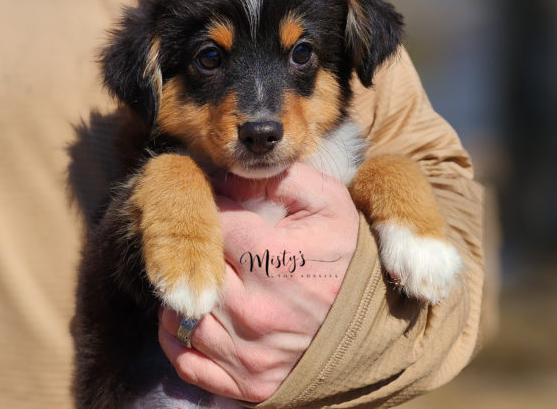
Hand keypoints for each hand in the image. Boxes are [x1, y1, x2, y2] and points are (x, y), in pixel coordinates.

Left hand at [158, 163, 358, 401]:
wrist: (377, 322)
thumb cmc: (349, 257)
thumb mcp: (329, 203)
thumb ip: (282, 178)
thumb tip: (233, 174)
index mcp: (272, 260)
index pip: (213, 224)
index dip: (215, 211)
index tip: (224, 211)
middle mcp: (254, 310)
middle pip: (193, 271)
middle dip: (199, 252)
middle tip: (213, 244)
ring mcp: (249, 352)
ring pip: (180, 318)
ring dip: (183, 295)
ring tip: (204, 280)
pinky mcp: (248, 382)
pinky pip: (188, 363)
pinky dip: (179, 340)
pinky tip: (194, 317)